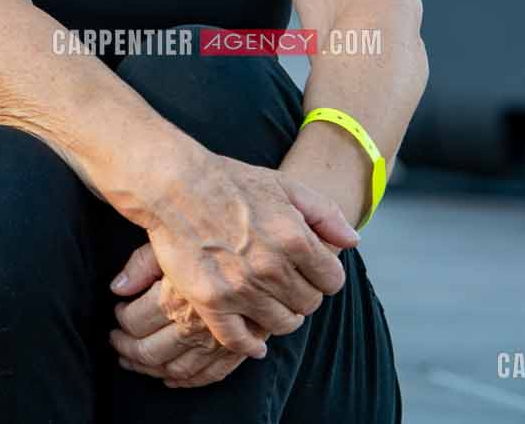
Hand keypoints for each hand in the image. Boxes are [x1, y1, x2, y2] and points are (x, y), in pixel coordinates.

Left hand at [107, 244, 247, 388]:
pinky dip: (188, 381)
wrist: (268, 246)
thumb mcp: (172, 239)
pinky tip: (171, 378)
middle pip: (149, 351)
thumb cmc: (213, 237)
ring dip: (151, 369)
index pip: (134, 322)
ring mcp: (217, 342)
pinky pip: (210, 376)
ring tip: (135, 359)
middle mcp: (194, 325)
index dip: (121, 319)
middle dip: (127, 349)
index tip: (118, 311)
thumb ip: (142, 264)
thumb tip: (117, 288)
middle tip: (117, 340)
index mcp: (174, 298)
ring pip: (176, 369)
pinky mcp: (238, 349)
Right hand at [121, 151, 358, 357]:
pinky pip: (239, 340)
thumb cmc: (228, 180)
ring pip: (281, 323)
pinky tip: (255, 342)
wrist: (172, 184)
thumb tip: (352, 242)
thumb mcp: (283, 184)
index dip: (323, 276)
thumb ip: (324, 212)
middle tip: (284, 284)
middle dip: (301, 294)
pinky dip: (250, 345)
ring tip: (267, 301)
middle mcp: (272, 267)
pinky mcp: (211, 301)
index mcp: (294, 238)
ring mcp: (241, 287)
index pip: (332, 281)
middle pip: (308, 304)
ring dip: (279, 315)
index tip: (308, 271)